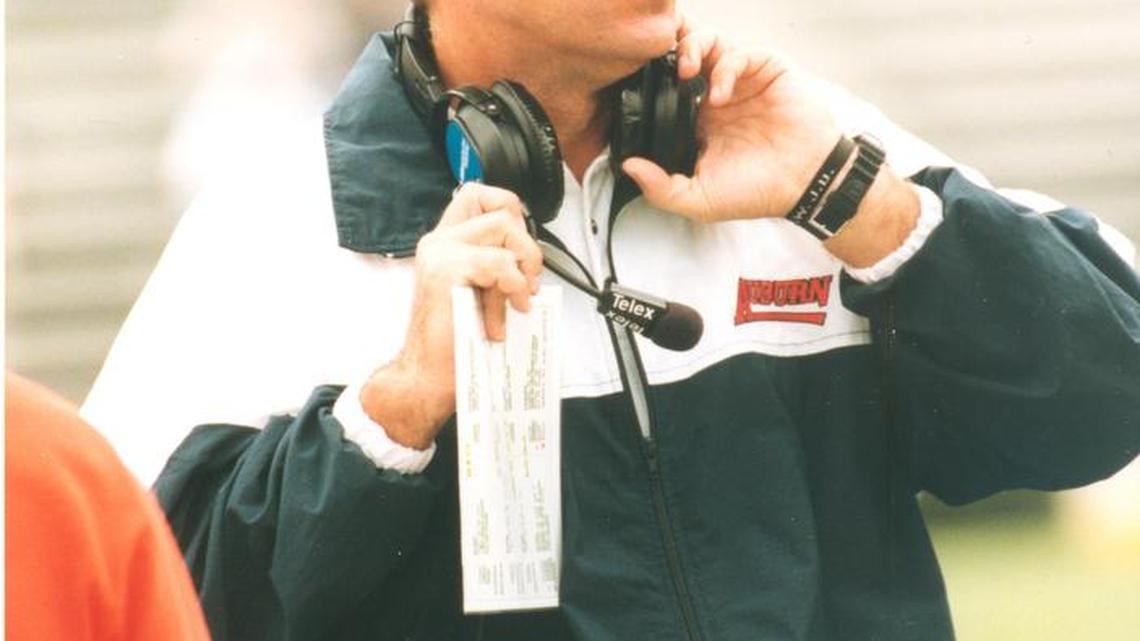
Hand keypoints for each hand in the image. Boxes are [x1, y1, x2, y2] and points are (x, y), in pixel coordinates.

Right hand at [360, 184, 541, 448]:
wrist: (430, 375)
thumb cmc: (457, 341)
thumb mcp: (480, 292)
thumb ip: (495, 265)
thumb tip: (530, 257)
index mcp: (445, 243)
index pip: (479, 194)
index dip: (510, 211)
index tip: (518, 250)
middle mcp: (439, 241)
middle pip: (502, 207)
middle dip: (526, 243)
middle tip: (525, 280)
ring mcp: (440, 253)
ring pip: (504, 227)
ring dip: (522, 265)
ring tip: (515, 298)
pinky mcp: (446, 270)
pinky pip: (501, 262)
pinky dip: (517, 285)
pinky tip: (512, 308)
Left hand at [622, 18, 843, 222]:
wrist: (805, 184)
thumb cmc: (756, 192)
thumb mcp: (699, 200)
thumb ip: (661, 189)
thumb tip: (628, 166)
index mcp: (696, 120)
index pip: (665, 88)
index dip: (649, 81)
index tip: (634, 88)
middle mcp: (715, 95)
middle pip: (684, 55)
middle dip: (668, 52)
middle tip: (659, 68)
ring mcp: (741, 80)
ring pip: (710, 42)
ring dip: (693, 48)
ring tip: (687, 71)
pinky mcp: (766, 70)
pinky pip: (740, 53)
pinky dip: (726, 67)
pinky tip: (720, 94)